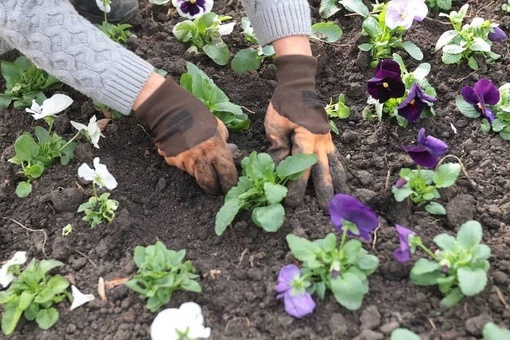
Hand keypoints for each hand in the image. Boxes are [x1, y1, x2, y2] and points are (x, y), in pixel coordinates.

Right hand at [134, 77, 237, 194]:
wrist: (172, 112)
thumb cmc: (199, 117)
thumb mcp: (218, 127)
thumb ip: (224, 142)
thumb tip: (231, 152)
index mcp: (216, 150)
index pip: (227, 174)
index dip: (230, 183)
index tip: (230, 187)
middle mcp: (201, 159)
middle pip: (209, 183)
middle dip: (213, 188)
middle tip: (216, 189)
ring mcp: (186, 162)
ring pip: (195, 175)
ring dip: (199, 172)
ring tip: (199, 162)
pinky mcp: (173, 161)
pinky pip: (182, 166)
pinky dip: (185, 163)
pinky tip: (185, 152)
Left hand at [266, 55, 346, 210]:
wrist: (298, 86)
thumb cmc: (283, 105)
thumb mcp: (275, 126)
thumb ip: (278, 148)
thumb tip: (280, 169)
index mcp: (306, 138)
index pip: (301, 168)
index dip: (296, 187)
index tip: (292, 202)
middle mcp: (320, 142)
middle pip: (324, 171)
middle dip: (325, 192)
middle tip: (327, 211)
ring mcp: (327, 140)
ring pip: (335, 166)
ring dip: (339, 184)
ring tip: (343, 200)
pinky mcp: (328, 138)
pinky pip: (336, 158)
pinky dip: (340, 171)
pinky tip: (342, 182)